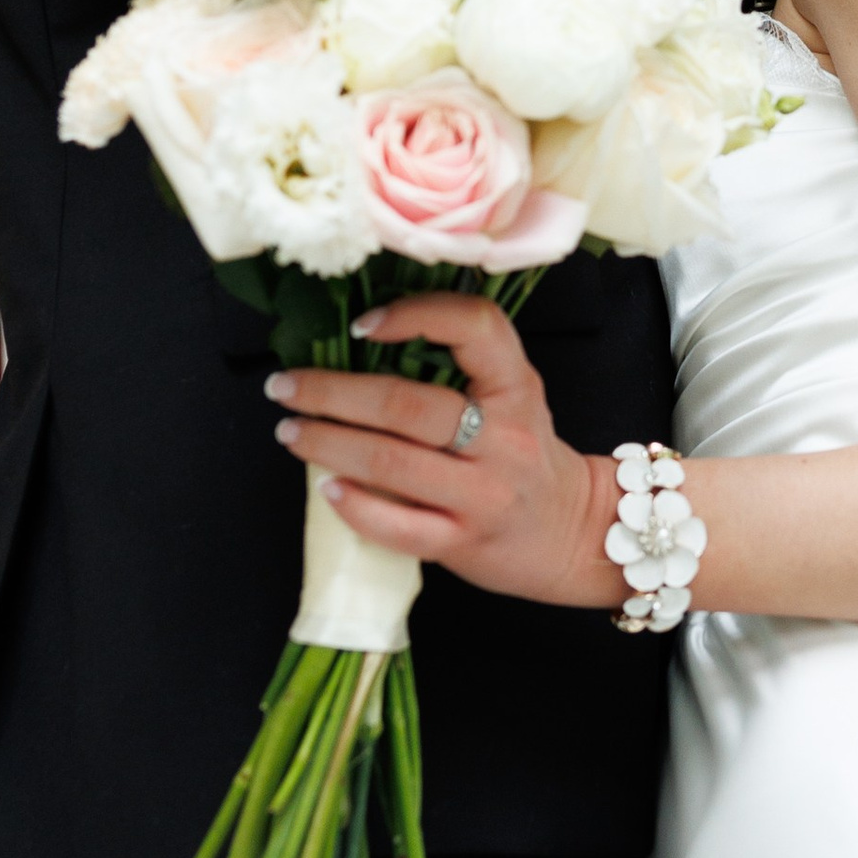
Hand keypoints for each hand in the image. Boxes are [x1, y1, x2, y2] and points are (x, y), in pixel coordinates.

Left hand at [268, 296, 620, 606]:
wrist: (572, 531)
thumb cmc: (526, 455)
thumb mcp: (512, 397)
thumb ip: (460, 369)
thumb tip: (359, 347)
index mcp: (516, 386)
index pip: (475, 327)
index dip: (416, 315)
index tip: (363, 325)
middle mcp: (504, 438)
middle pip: (408, 405)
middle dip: (332, 392)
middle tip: (286, 388)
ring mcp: (485, 494)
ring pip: (394, 463)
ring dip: (328, 443)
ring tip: (291, 433)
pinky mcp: (465, 541)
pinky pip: (400, 526)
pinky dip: (355, 506)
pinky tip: (327, 489)